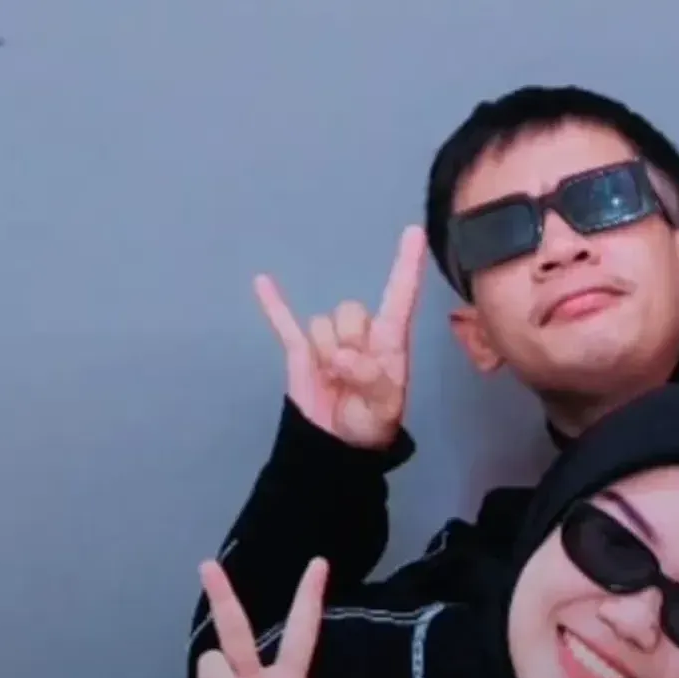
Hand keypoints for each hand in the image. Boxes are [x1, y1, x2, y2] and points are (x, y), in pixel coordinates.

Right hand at [253, 225, 425, 449]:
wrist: (338, 444)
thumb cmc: (371, 423)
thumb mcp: (383, 410)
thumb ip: (371, 380)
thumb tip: (341, 356)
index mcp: (390, 341)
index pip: (400, 297)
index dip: (407, 267)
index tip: (416, 232)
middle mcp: (362, 333)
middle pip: (351, 311)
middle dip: (348, 343)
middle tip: (351, 378)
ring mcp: (329, 339)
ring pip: (322, 323)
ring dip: (324, 352)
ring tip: (333, 380)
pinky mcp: (301, 349)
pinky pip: (285, 322)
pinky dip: (274, 305)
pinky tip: (263, 282)